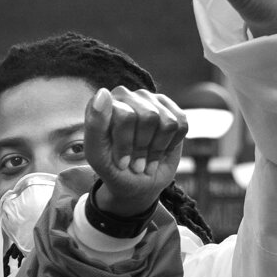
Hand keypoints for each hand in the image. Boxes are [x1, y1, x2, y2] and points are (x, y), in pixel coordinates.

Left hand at [84, 86, 185, 216]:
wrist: (136, 184)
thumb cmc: (113, 169)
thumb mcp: (97, 155)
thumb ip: (95, 125)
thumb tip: (103, 92)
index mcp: (102, 104)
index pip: (126, 116)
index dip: (126, 144)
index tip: (121, 162)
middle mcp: (125, 95)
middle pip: (149, 117)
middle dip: (143, 147)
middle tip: (135, 162)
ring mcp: (148, 99)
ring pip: (167, 122)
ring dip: (157, 148)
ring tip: (146, 157)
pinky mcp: (170, 108)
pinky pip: (181, 125)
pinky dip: (171, 145)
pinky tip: (159, 149)